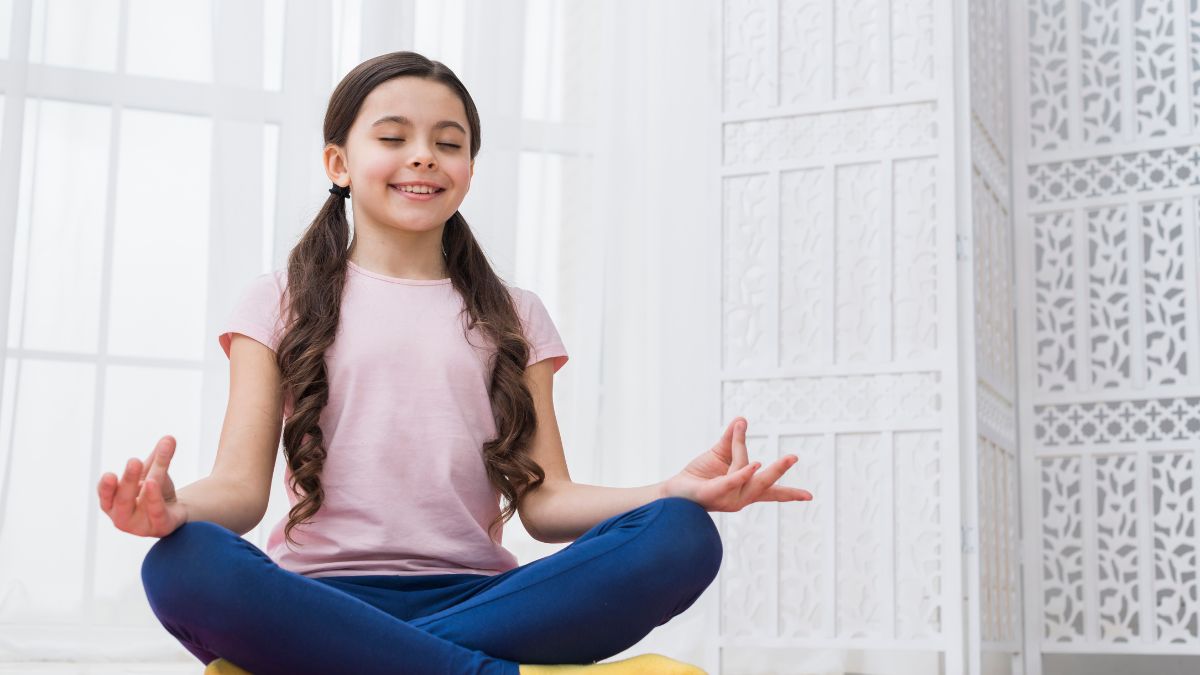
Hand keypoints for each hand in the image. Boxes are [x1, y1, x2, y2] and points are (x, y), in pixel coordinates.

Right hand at [97, 435, 187, 537]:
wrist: (175, 512)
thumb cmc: (155, 492)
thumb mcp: (155, 472)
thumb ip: (160, 457)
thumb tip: (170, 438)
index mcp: (113, 502)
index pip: (106, 494)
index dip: (106, 487)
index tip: (109, 475)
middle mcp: (122, 516)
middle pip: (123, 498)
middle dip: (128, 480)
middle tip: (134, 461)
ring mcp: (139, 525)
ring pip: (140, 505)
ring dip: (145, 490)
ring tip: (150, 478)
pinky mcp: (159, 527)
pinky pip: (156, 512)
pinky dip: (155, 499)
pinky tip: (156, 486)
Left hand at [662, 417, 812, 511]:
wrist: (674, 491)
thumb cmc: (699, 475)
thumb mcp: (719, 453)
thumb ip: (732, 438)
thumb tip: (742, 419)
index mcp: (745, 489)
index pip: (771, 492)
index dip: (790, 494)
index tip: (809, 496)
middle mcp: (740, 497)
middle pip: (765, 483)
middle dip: (779, 469)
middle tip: (793, 457)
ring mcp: (728, 498)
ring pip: (745, 470)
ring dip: (741, 447)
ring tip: (738, 428)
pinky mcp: (714, 494)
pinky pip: (731, 481)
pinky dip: (743, 472)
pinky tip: (754, 464)